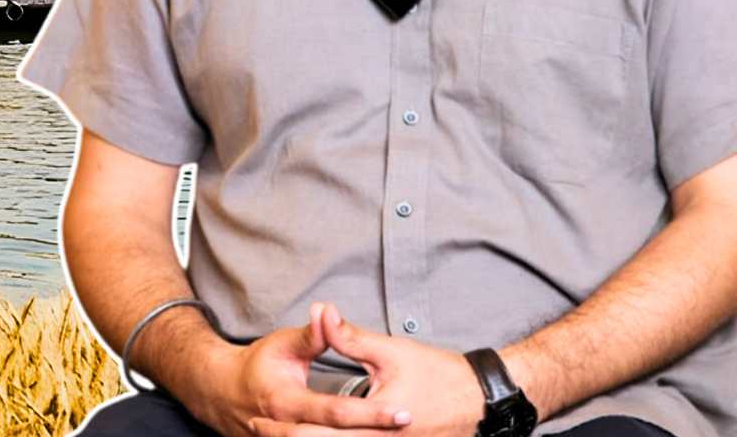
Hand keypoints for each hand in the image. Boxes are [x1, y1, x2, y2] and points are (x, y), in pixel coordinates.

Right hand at [183, 303, 412, 436]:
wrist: (222, 392)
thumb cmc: (256, 367)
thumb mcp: (282, 345)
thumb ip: (311, 335)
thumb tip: (328, 312)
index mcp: (285, 402)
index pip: (336, 412)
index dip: (371, 414)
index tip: (403, 412)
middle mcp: (285, 429)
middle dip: (374, 433)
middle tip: (408, 423)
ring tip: (396, 435)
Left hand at [255, 305, 481, 436]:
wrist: (479, 400)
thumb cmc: (437, 375)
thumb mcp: (389, 352)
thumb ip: (349, 337)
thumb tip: (321, 313)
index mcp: (377, 425)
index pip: (319, 433)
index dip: (284, 429)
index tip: (257, 419)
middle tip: (257, 430)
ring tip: (277, 436)